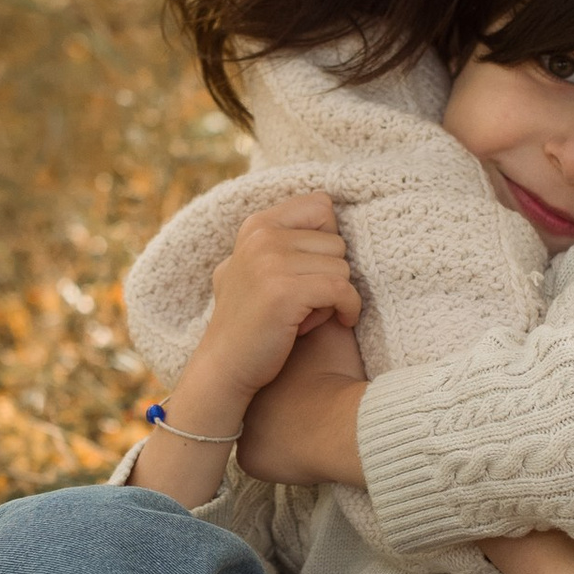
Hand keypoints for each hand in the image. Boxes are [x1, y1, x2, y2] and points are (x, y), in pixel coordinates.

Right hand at [139, 202, 359, 505]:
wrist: (224, 368)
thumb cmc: (252, 322)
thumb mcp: (256, 267)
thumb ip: (283, 240)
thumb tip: (330, 210)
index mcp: (257, 224)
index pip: (321, 206)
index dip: (328, 239)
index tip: (317, 269)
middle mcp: (262, 235)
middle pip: (337, 241)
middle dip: (332, 274)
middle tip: (309, 301)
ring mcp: (271, 261)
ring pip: (343, 267)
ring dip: (337, 295)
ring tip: (310, 313)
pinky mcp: (285, 291)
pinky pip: (343, 290)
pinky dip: (349, 309)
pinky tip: (340, 322)